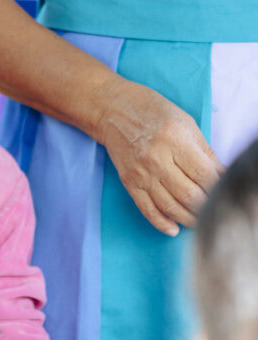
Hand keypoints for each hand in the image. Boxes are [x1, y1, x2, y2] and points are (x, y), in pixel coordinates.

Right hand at [94, 79, 223, 235]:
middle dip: (207, 206)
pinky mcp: (129, 182)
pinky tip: (174, 228)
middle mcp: (157, 159)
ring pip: (170, 206)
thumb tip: (222, 176)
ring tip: (201, 221)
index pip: (204, 175)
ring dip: (189, 218)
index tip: (225, 192)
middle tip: (216, 209)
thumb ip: (204, 151)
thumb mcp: (186, 123)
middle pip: (189, 195)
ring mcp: (141, 173)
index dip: (218, 188)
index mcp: (175, 140)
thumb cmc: (153, 112)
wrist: (113, 111)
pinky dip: (161, 222)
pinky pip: (146, 208)